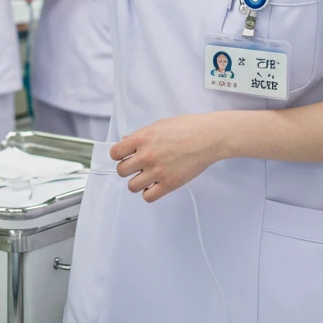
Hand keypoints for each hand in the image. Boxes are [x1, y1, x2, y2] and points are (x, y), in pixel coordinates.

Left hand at [110, 114, 226, 202]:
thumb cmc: (187, 127)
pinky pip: (148, 197)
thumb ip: (141, 135)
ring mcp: (157, 171)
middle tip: (138, 166)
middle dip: (128, 168)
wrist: (208, 137)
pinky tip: (155, 184)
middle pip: (121, 171)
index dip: (119, 155)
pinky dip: (149, 192)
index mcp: (142, 138)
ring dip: (138, 182)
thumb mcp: (159, 125)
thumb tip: (126, 142)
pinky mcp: (169, 184)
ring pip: (132, 186)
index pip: (115, 153)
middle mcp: (146, 156)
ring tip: (147, 176)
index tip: (125, 155)